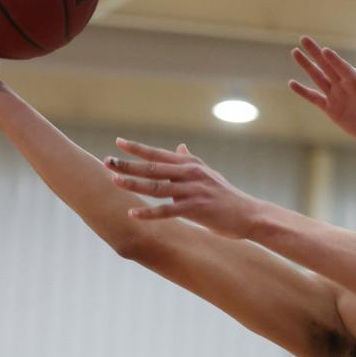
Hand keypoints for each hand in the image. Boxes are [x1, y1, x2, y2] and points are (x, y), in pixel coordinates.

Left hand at [105, 140, 261, 238]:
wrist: (249, 214)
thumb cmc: (226, 196)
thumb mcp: (209, 173)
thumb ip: (191, 161)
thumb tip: (180, 146)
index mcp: (191, 164)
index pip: (159, 154)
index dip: (138, 149)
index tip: (118, 142)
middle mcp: (190, 173)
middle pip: (153, 168)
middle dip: (128, 165)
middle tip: (107, 161)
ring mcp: (193, 190)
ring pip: (157, 187)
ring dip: (134, 184)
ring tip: (115, 181)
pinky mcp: (196, 208)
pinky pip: (168, 210)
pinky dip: (149, 212)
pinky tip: (133, 213)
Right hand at [289, 36, 355, 146]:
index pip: (343, 69)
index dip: (335, 60)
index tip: (325, 50)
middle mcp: (345, 86)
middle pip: (327, 66)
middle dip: (315, 53)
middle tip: (303, 38)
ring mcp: (337, 96)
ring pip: (318, 78)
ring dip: (307, 66)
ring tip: (295, 52)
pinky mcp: (331, 109)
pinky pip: (314, 98)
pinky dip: (303, 91)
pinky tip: (292, 83)